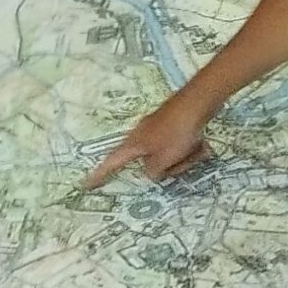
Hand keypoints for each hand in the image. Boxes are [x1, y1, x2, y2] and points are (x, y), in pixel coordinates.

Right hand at [82, 94, 212, 188]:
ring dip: (184, 157)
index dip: (99, 175)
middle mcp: (141, 135)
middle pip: (150, 162)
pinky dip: (190, 147)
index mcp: (133, 144)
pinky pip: (179, 143)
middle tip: (184, 162)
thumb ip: (152, 172)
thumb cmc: (177, 133)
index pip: (111, 163)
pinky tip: (202, 144)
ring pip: (168, 154)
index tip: (84, 185)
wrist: (198, 102)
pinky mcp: (173, 123)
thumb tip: (149, 172)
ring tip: (198, 149)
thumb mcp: (162, 160)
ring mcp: (157, 127)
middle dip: (169, 167)